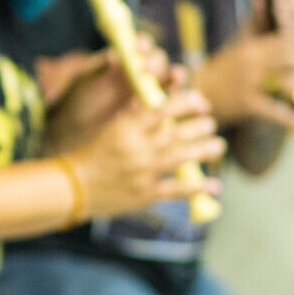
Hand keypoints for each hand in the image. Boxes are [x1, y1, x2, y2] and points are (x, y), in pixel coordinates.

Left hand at [45, 37, 178, 151]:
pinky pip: (166, 107)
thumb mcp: (84, 82)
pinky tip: (160, 104)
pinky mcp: (152, 113)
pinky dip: (170, 103)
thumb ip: (99, 68)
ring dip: (175, 79)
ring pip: (169, 82)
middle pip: (159, 62)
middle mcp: (140, 73)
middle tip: (147, 68)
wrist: (73, 128)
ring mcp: (148, 93)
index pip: (141, 46)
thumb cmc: (76, 99)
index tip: (139, 47)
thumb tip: (114, 56)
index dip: (143, 44)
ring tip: (177, 79)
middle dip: (156, 62)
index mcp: (124, 60)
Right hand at [66, 89, 224, 220]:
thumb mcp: (110, 130)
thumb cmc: (92, 155)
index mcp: (127, 129)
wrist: (74, 187)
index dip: (184, 104)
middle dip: (198, 128)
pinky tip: (215, 186)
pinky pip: (176, 190)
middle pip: (175, 134)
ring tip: (218, 146)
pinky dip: (197, 188)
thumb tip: (155, 100)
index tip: (201, 101)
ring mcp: (142, 172)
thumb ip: (134, 116)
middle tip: (212, 124)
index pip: (161, 111)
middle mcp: (137, 149)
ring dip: (203, 151)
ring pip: (180, 158)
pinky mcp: (145, 194)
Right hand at [196, 0, 293, 129]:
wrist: (198, 91)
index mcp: (249, 46)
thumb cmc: (224, 67)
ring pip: (282, 81)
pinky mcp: (246, 104)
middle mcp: (249, 62)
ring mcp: (247, 83)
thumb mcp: (238, 44)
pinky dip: (291, 118)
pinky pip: (273, 110)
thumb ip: (254, 22)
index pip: (281, 38)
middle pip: (285, 56)